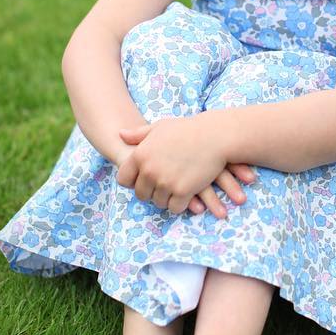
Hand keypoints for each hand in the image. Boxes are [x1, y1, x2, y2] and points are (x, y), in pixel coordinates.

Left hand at [116, 116, 255, 216]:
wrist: (215, 136)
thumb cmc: (188, 129)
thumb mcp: (160, 127)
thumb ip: (138, 134)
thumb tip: (120, 134)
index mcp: (140, 155)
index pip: (123, 180)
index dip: (133, 181)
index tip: (144, 179)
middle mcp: (149, 171)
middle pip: (141, 194)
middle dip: (151, 192)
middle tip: (163, 185)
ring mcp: (166, 182)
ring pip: (158, 202)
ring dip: (166, 198)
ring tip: (175, 188)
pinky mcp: (183, 192)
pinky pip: (174, 207)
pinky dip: (179, 204)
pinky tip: (185, 195)